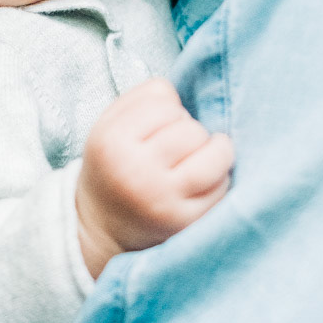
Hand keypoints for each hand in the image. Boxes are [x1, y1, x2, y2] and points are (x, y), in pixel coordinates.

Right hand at [76, 78, 232, 276]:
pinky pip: (221, 186)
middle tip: (176, 147)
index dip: (168, 109)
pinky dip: (220, 176)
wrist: (100, 227)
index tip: (159, 127)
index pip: (164, 100)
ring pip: (214, 154)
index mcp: (111, 141)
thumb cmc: (113, 166)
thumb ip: (142, 98)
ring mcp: (162, 199)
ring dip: (214, 150)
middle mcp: (135, 171)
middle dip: (189, 131)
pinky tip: (205, 179)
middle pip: (190, 128)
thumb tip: (185, 94)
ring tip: (199, 157)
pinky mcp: (184, 221)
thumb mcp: (109, 126)